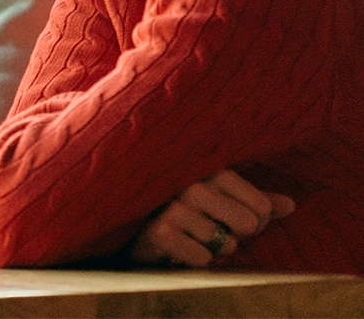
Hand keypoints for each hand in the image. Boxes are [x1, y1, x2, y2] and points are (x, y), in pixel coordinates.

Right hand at [130, 170, 294, 266]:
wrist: (138, 224)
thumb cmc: (188, 210)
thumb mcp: (222, 200)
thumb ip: (256, 201)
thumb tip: (291, 205)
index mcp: (211, 172)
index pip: (261, 205)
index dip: (259, 222)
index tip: (242, 222)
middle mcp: (193, 185)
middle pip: (247, 224)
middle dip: (238, 236)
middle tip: (219, 231)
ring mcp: (174, 208)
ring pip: (224, 243)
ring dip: (216, 249)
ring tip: (199, 239)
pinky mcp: (160, 232)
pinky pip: (201, 257)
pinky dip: (197, 259)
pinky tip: (184, 248)